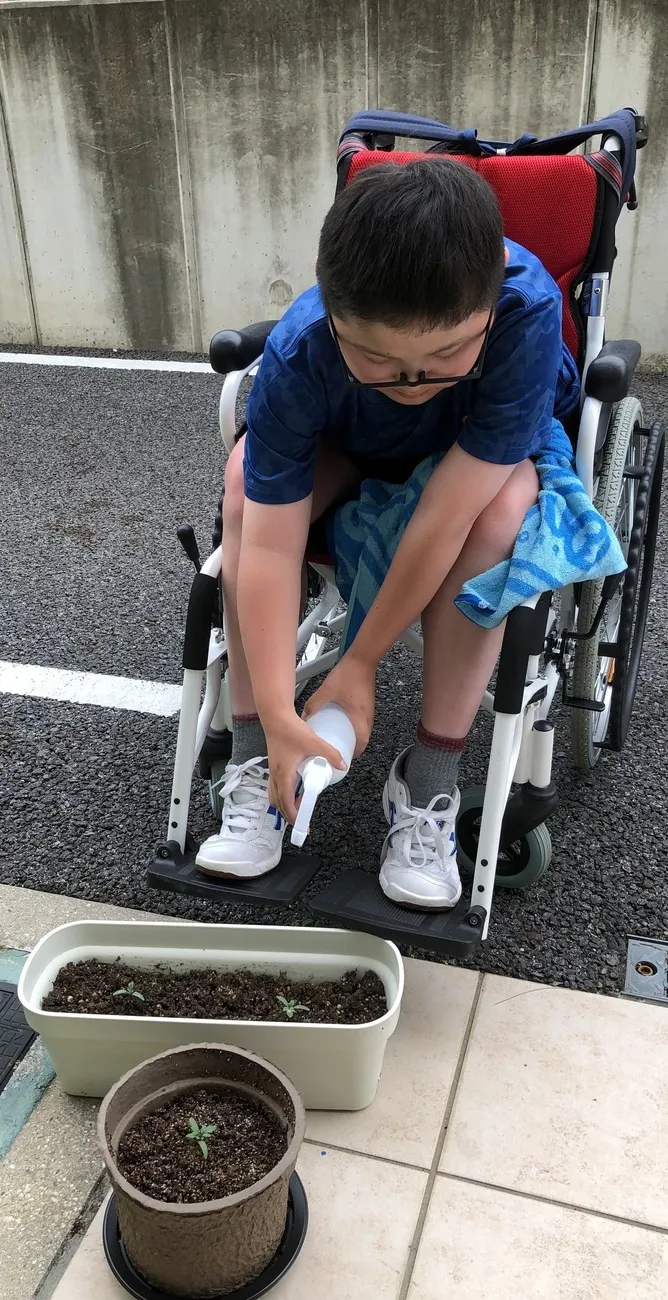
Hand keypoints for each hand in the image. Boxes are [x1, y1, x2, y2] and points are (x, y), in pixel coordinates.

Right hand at [264, 710, 346, 825]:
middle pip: (278, 802)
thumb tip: (343, 765)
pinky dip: (283, 794)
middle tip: (302, 821)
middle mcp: (275, 775)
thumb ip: (330, 754)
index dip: (294, 816)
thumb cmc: (290, 729)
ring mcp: (273, 771)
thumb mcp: (314, 742)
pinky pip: (275, 786)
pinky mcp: (274, 765)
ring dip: (284, 804)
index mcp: (284, 774)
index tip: (302, 824)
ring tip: (299, 806)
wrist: (275, 716)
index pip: (286, 802)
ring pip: (274, 795)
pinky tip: (295, 790)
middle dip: (289, 814)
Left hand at [303, 653, 375, 757]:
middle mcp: (367, 716)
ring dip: (354, 736)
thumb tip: (304, 714)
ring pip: (363, 730)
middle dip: (353, 747)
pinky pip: (362, 720)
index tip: (344, 758)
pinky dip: (354, 726)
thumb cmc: (349, 674)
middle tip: (341, 750)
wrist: (361, 660)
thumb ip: (313, 703)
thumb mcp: (326, 691)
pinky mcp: (367, 704)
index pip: (361, 742)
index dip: (353, 753)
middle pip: (363, 738)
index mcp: (360, 717)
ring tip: (341, 739)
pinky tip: (343, 722)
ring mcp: (369, 710)